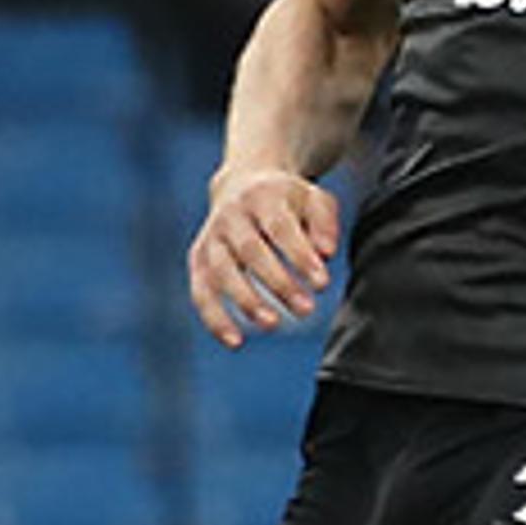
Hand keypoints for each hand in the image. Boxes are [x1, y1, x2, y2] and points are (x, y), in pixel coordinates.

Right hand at [187, 166, 337, 347]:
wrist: (241, 182)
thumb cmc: (286, 199)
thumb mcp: (312, 198)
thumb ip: (324, 222)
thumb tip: (327, 253)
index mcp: (262, 196)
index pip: (280, 228)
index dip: (299, 256)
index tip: (322, 283)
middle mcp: (231, 216)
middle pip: (250, 251)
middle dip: (278, 283)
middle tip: (306, 310)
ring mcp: (211, 238)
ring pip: (221, 272)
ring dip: (246, 301)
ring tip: (272, 325)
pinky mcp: (198, 259)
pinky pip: (201, 292)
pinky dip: (214, 318)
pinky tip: (235, 342)